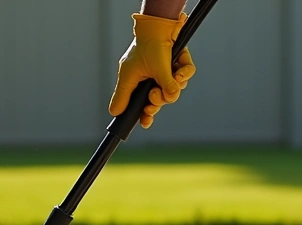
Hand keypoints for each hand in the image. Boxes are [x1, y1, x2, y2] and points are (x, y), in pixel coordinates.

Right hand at [108, 13, 196, 128]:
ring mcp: (168, 70)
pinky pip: (186, 75)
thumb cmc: (144, 48)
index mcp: (139, 82)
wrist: (159, 26)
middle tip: (155, 95)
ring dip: (174, 85)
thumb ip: (128, 96)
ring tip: (172, 77)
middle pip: (161, 100)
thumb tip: (114, 112)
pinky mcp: (179, 62)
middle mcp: (153, 78)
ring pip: (175, 88)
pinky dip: (185, 73)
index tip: (146, 122)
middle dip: (159, 100)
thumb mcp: (133, 75)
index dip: (146, 115)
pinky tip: (180, 72)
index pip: (142, 104)